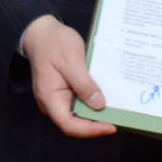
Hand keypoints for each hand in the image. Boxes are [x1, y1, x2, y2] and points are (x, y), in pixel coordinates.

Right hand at [21, 14, 116, 138]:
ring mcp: (58, 98)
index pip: (69, 125)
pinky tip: (107, 98)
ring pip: (79, 114)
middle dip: (97, 124)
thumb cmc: (53, 42)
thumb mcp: (71, 59)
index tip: (110, 126)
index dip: (90, 130)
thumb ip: (83, 83)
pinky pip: (80, 103)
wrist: (42, 32)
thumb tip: (98, 105)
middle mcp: (52, 102)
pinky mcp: (65, 92)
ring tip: (116, 110)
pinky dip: (93, 102)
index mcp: (49, 97)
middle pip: (75, 123)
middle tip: (119, 118)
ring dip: (96, 114)